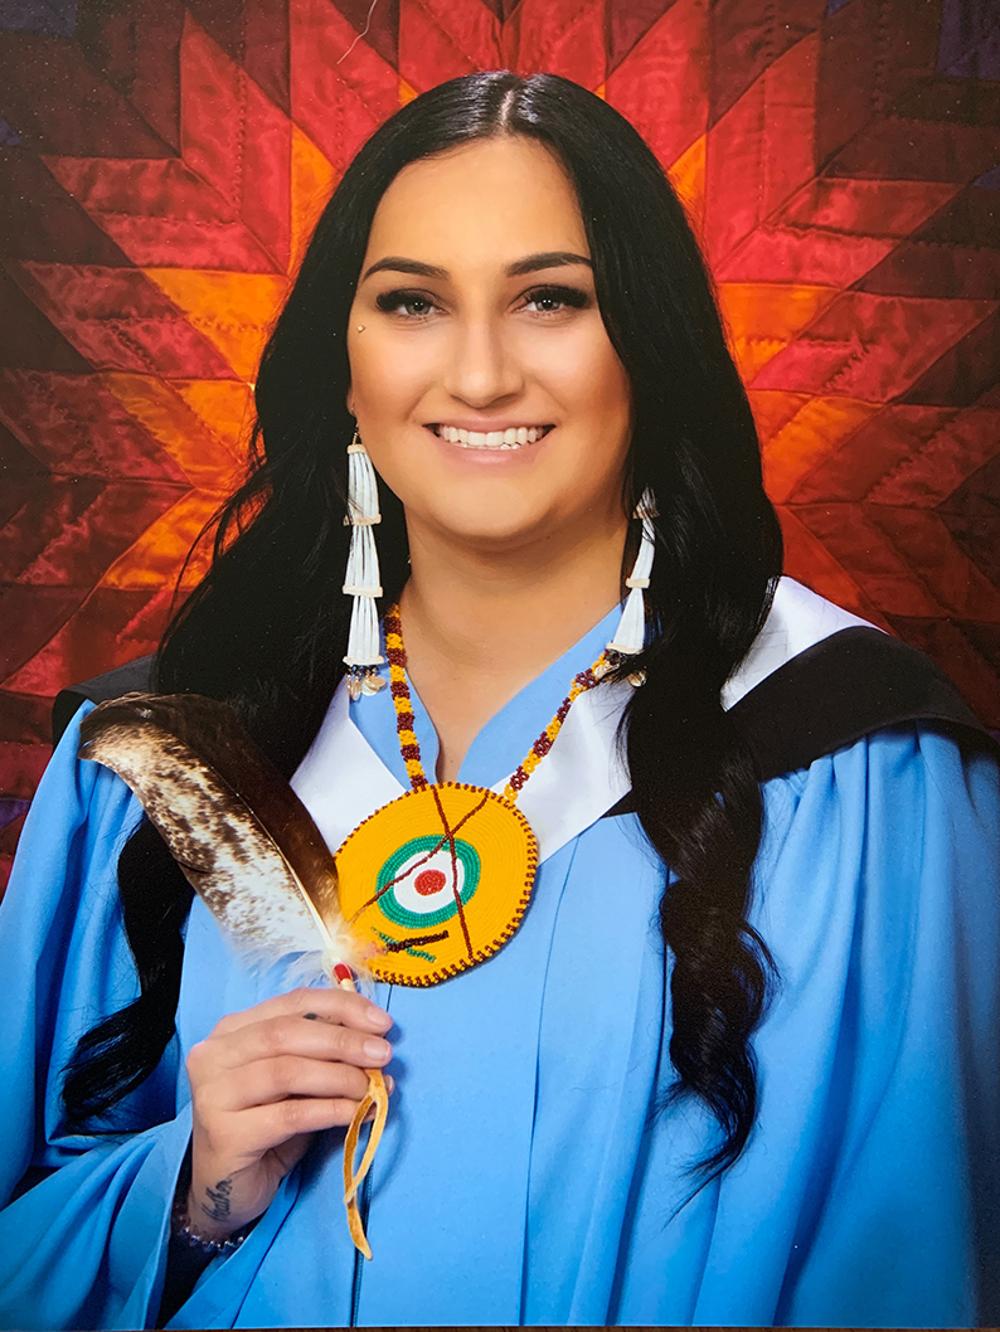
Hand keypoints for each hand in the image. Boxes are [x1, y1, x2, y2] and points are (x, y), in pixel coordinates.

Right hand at [184, 986, 393, 1238]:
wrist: (226, 1188)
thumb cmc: (264, 1124)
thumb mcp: (294, 1080)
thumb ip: (321, 1054)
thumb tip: (375, 1042)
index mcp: (232, 1029)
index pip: (293, 1003)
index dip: (342, 1007)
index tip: (383, 1022)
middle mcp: (213, 1054)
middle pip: (287, 1033)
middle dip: (344, 1041)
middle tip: (384, 1054)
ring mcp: (212, 1095)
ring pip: (287, 1071)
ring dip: (340, 1077)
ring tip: (373, 1088)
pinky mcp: (224, 1135)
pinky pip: (290, 1115)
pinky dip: (331, 1110)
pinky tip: (357, 1114)